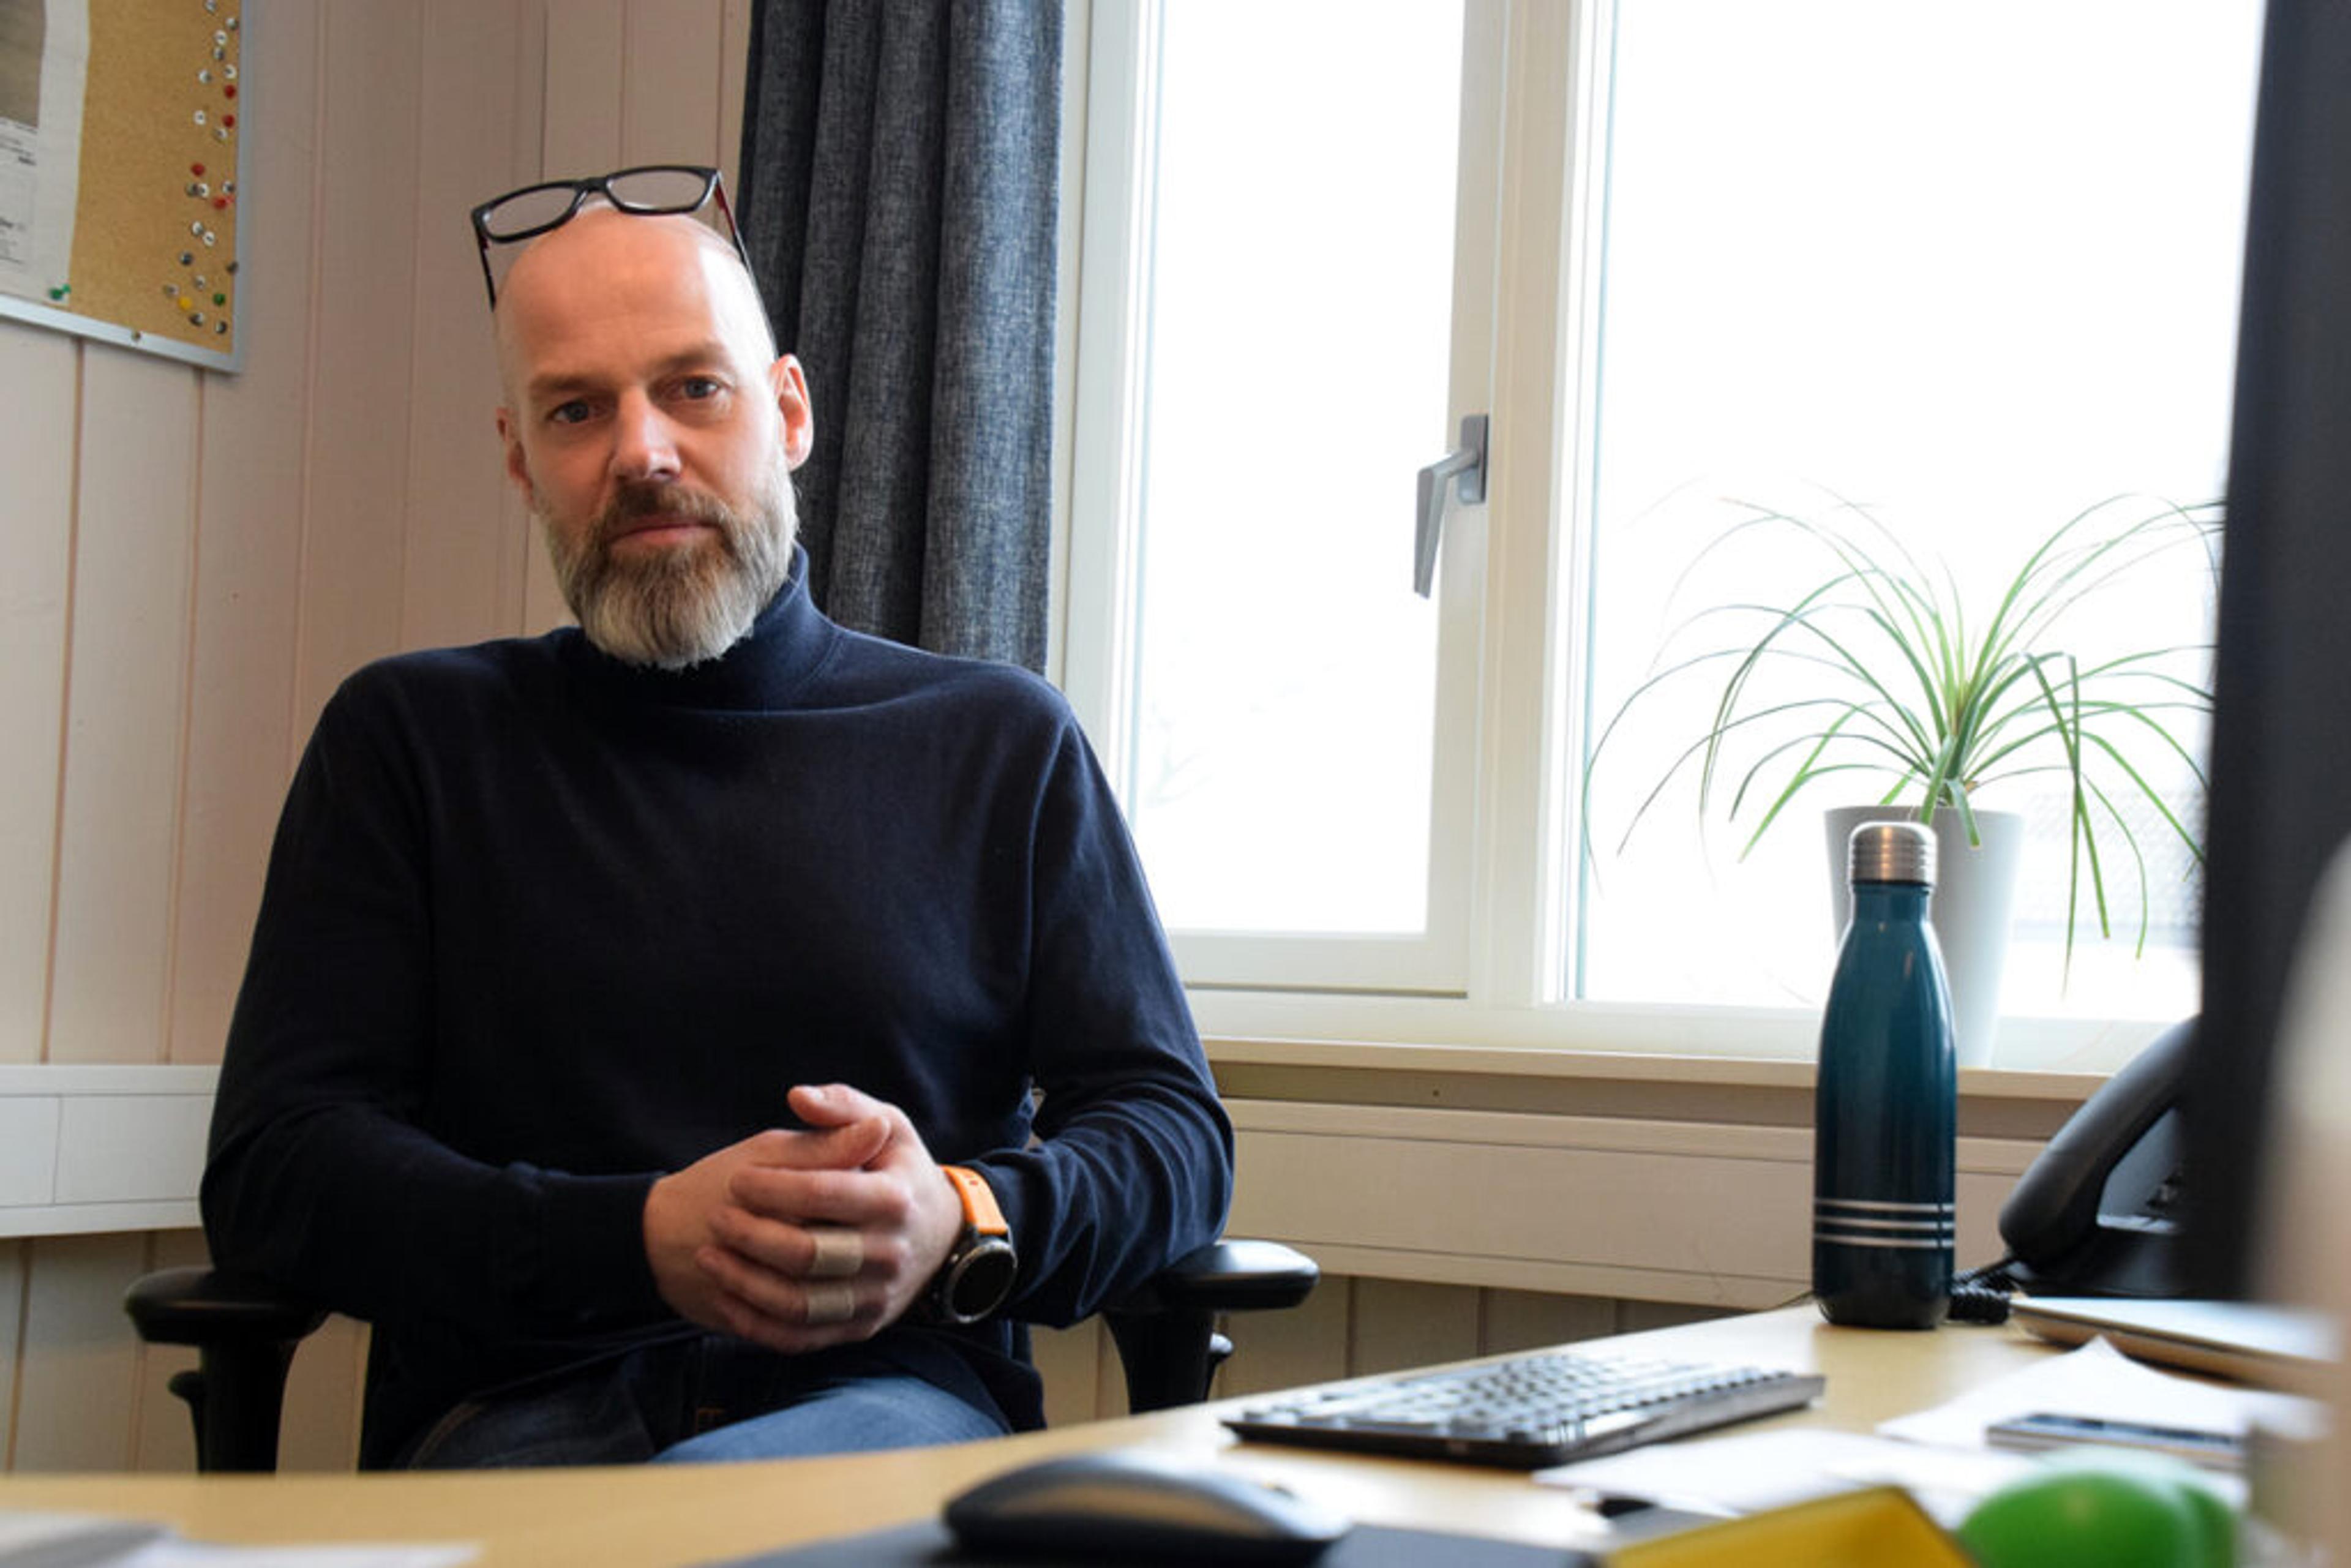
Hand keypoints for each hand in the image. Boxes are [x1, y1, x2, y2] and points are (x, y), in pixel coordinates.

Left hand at [641, 1084, 965, 1352]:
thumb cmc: (899, 1172)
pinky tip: (726, 1293)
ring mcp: (876, 1297)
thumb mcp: (889, 1125)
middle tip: (718, 1217)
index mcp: (894, 1198)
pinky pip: (799, 1337)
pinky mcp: (860, 1328)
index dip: (772, 1187)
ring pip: (797, 1303)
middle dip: (750, 1235)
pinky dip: (756, 1322)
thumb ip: (843, 1107)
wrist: (941, 1238)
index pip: (823, 1193)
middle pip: (806, 1253)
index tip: (737, 1180)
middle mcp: (890, 1253)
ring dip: (743, 1281)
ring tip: (709, 1254)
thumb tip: (798, 1096)